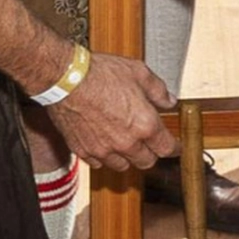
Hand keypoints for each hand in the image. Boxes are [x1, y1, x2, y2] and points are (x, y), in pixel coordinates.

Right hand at [47, 52, 177, 171]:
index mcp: (144, 125)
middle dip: (151, 153)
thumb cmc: (99, 73)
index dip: (174, 147)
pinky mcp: (83, 150)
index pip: (167, 148)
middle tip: (148, 143)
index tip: (174, 145)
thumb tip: (169, 100)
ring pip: (122, 166)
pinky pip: (98, 163)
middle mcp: (126, 143)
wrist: (65, 79)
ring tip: (125, 144)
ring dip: (127, 157)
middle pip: (146, 162)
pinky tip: (103, 144)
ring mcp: (103, 149)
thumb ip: (158, 90)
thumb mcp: (137, 72)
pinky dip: (103, 157)